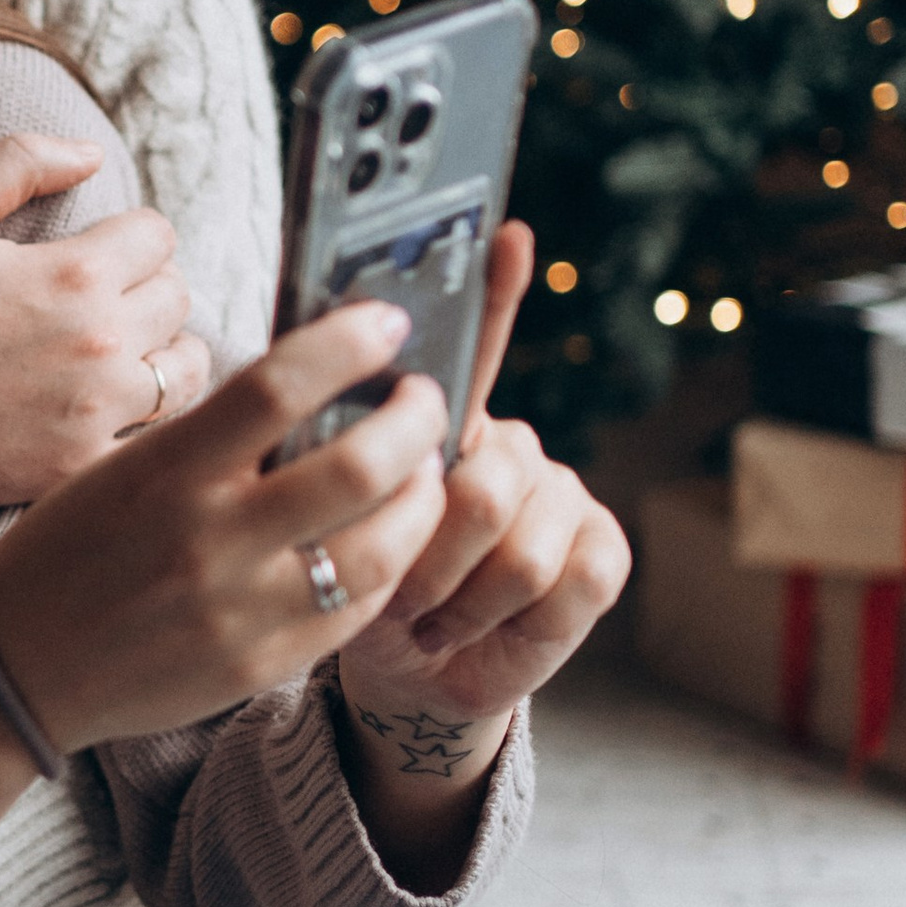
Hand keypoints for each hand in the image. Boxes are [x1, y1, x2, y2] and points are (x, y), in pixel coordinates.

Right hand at [0, 135, 212, 507]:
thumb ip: (22, 161)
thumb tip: (92, 152)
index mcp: (74, 273)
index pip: (157, 237)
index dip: (134, 235)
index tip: (112, 249)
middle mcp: (98, 343)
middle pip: (177, 300)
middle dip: (150, 288)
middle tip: (117, 298)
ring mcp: (92, 412)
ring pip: (184, 375)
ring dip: (168, 355)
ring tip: (137, 355)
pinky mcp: (74, 467)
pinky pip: (151, 444)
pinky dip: (144, 425)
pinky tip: (117, 415)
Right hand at [0, 297, 441, 906]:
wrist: (16, 669)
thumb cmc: (68, 548)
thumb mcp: (119, 466)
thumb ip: (212, 433)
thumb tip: (315, 379)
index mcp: (164, 470)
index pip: (280, 384)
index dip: (351, 343)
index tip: (387, 323)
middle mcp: (207, 540)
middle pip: (359, 465)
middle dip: (416, 420)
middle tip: (423, 399)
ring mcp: (240, 612)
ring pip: (383, 548)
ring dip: (422, 498)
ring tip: (421, 471)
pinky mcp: (261, 667)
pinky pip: (359, 610)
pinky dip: (391, 564)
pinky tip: (388, 537)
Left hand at [334, 226, 631, 858]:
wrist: (404, 673)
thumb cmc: (357, 588)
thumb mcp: (321, 531)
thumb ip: (327, 464)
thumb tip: (304, 385)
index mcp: (440, 424)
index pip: (473, 342)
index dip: (492, 289)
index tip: (501, 233)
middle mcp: (510, 441)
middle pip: (481, 480)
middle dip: (425, 555)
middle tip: (388, 591)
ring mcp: (562, 490)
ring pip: (518, 543)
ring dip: (457, 600)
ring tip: (422, 618)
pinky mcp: (602, 549)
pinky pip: (570, 582)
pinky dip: (512, 626)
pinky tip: (473, 631)